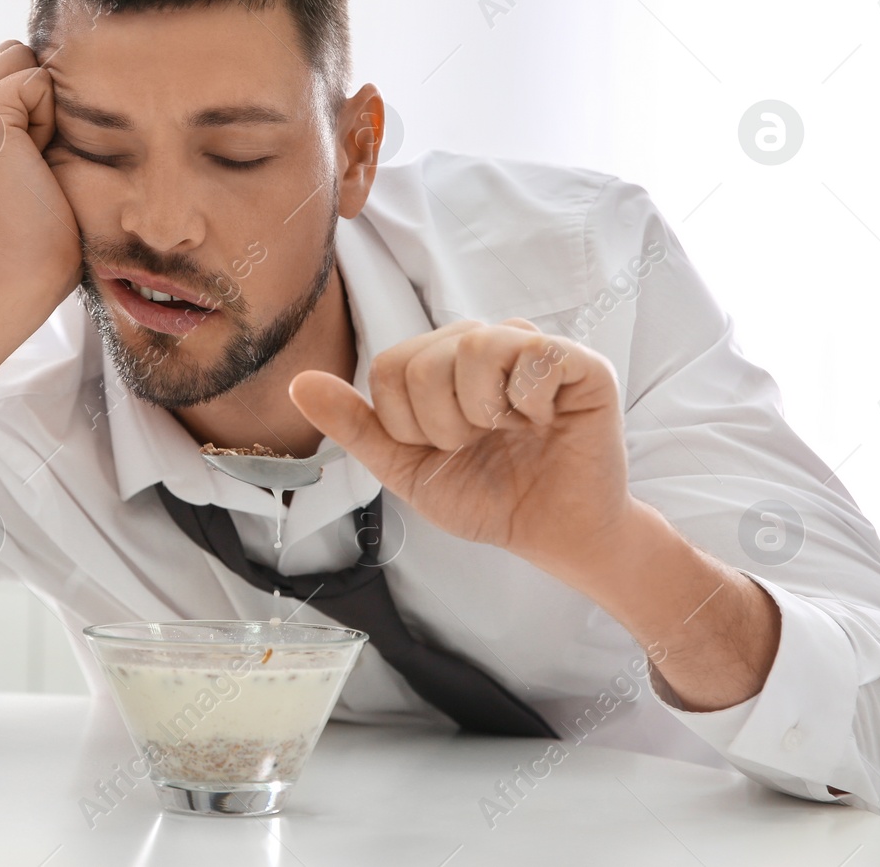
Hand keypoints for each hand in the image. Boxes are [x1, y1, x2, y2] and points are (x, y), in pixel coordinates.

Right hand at [0, 41, 81, 307]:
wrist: (16, 279)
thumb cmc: (43, 244)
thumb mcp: (40, 174)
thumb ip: (39, 133)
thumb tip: (77, 95)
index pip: (11, 71)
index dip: (40, 102)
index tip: (40, 161)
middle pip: (14, 54)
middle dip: (41, 95)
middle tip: (40, 158)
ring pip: (22, 58)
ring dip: (45, 106)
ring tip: (37, 160)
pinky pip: (35, 78)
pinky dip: (48, 116)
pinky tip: (35, 161)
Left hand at [288, 318, 636, 573]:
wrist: (552, 536)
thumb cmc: (485, 497)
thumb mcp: (406, 466)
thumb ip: (355, 425)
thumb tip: (298, 383)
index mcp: (441, 362)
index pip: (390, 366)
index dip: (406, 422)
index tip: (442, 448)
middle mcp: (484, 343)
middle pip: (427, 358)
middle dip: (442, 424)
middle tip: (479, 445)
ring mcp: (532, 348)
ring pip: (476, 345)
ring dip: (482, 411)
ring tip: (508, 432)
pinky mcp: (581, 364)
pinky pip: (535, 354)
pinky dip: (530, 402)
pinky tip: (544, 421)